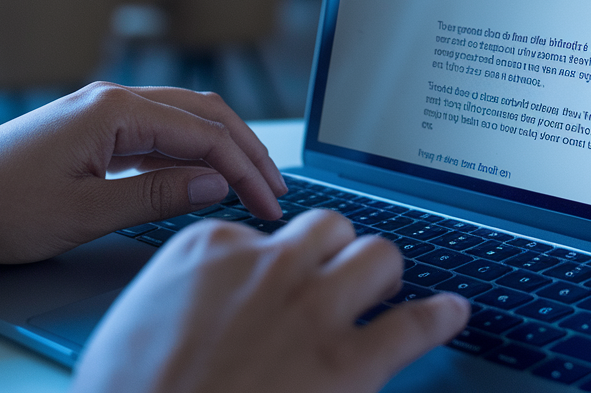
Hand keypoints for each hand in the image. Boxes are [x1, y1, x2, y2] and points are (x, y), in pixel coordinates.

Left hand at [0, 82, 288, 263]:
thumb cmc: (0, 208)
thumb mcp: (84, 213)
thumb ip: (156, 197)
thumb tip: (216, 184)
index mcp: (115, 111)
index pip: (204, 135)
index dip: (245, 171)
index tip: (269, 206)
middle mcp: (112, 99)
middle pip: (203, 114)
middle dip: (246, 151)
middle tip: (276, 190)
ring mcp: (102, 112)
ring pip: (183, 119)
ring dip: (222, 150)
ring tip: (252, 183)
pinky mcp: (92, 129)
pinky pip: (157, 133)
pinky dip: (189, 154)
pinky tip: (203, 179)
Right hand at [71, 209, 469, 392]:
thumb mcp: (138, 320)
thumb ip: (188, 291)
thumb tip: (211, 299)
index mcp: (211, 248)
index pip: (265, 230)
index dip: (273, 260)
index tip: (276, 281)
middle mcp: (269, 265)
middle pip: (330, 227)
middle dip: (335, 250)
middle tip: (334, 277)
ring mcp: (312, 310)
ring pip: (377, 254)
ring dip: (381, 272)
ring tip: (383, 290)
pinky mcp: (349, 363)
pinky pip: (413, 324)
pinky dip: (439, 316)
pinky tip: (452, 312)